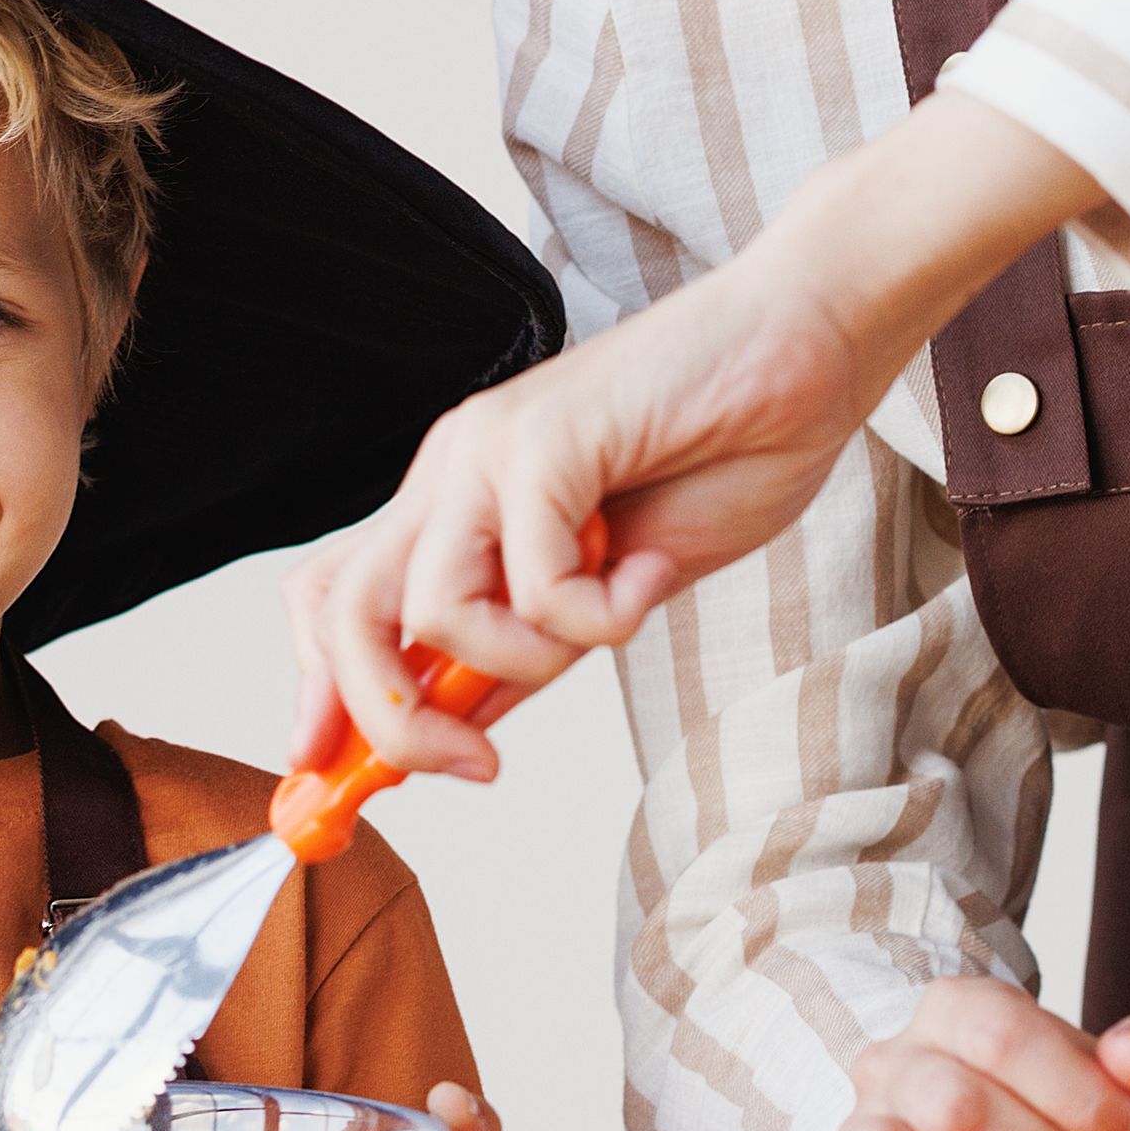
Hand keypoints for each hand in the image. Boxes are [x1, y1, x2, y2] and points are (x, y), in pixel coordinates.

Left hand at [290, 91, 1095, 783]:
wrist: (807, 345)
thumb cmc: (729, 447)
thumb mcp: (614, 581)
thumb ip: (533, 644)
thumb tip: (460, 723)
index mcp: (457, 498)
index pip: (335, 598)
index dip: (322, 695)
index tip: (337, 785)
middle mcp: (452, 469)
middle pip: (340, 613)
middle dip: (387, 722)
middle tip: (474, 765)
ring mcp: (489, 449)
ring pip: (428, 610)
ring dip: (523, 659)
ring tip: (605, 625)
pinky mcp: (545, 439)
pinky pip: (534, 587)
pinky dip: (599, 615)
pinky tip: (650, 575)